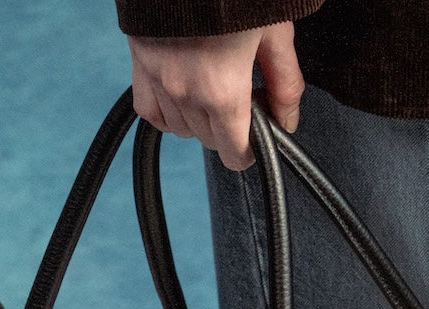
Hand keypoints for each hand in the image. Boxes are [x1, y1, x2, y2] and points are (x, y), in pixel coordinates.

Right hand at [127, 22, 303, 170]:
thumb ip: (285, 84)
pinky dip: (168, 113)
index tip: (256, 139)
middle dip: (229, 129)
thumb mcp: (275, 34)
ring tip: (212, 89)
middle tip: (242, 96)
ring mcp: (160, 84)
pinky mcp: (141, 69)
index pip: (234, 153)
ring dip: (200, 120)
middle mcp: (187, 95)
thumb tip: (288, 123)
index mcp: (223, 92)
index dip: (250, 151)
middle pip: (209, 141)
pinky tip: (183, 95)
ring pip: (182, 130)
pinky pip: (152, 113)